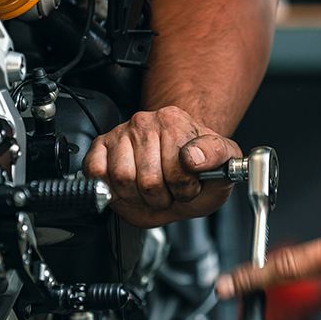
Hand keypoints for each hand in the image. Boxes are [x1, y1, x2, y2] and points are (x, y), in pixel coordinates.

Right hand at [83, 106, 241, 227]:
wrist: (181, 171)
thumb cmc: (198, 170)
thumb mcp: (224, 163)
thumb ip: (218, 156)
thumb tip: (194, 157)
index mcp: (175, 121)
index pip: (178, 169)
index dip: (184, 189)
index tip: (189, 188)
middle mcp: (145, 122)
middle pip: (148, 180)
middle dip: (160, 198)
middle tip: (168, 192)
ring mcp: (121, 133)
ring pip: (122, 179)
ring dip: (137, 197)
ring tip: (149, 191)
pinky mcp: (101, 147)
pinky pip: (96, 171)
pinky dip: (110, 189)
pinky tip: (126, 188)